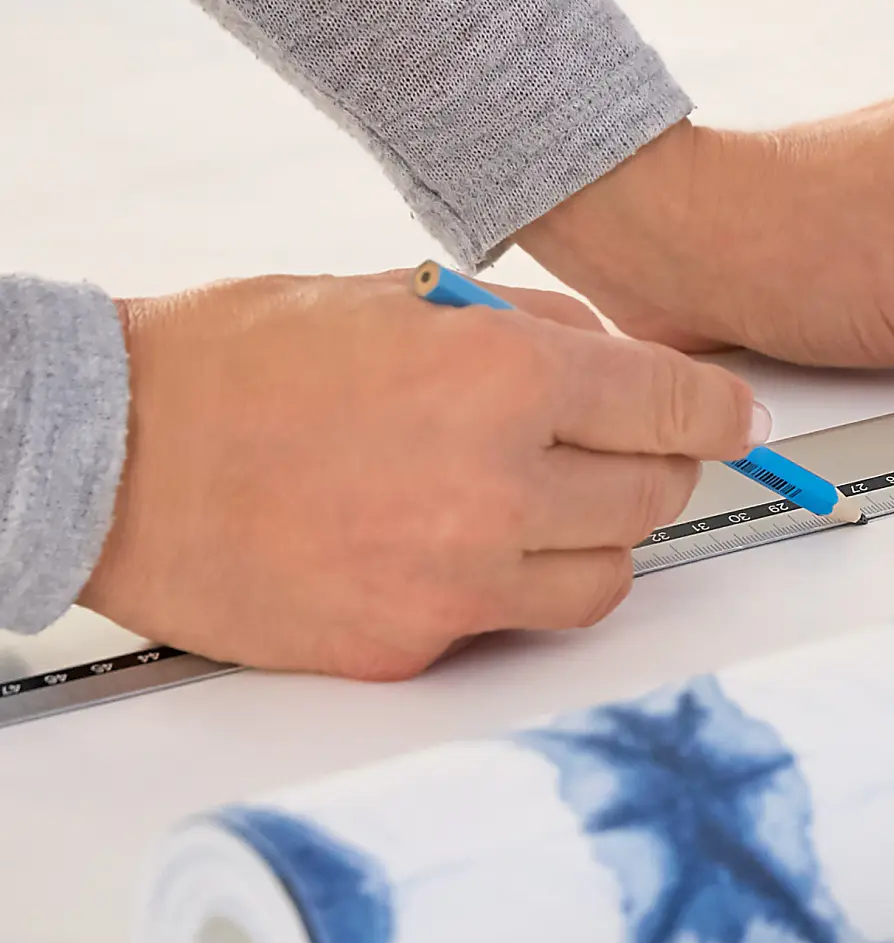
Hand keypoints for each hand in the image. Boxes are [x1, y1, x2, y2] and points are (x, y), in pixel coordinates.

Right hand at [80, 273, 762, 679]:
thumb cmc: (234, 364)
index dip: (722, 413)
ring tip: (535, 501)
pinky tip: (461, 545)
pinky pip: (518, 623)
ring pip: (608, 578)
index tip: (735, 422)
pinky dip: (516, 588)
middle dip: (654, 467)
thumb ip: (528, 328)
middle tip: (619, 449)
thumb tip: (619, 360)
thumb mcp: (398, 298)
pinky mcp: (414, 644)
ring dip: (597, 538)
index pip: (679, 406)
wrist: (109, 459)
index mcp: (499, 378)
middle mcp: (494, 486)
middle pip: (657, 497)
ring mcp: (455, 579)